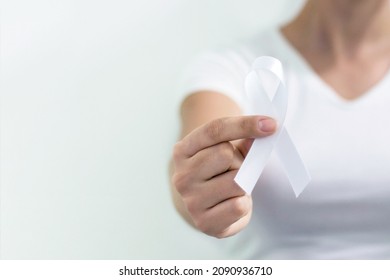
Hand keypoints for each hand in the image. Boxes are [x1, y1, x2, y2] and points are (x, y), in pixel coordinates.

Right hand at [172, 116, 275, 237]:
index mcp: (183, 151)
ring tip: (233, 188)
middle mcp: (181, 175)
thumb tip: (264, 129)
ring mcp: (190, 200)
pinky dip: (243, 203)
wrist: (204, 208)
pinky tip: (233, 203)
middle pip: (224, 154)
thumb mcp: (226, 151)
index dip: (244, 124)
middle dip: (238, 160)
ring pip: (236, 181)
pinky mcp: (203, 222)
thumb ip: (243, 140)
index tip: (270, 124)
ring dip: (243, 183)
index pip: (214, 130)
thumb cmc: (217, 173)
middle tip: (234, 170)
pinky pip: (238, 206)